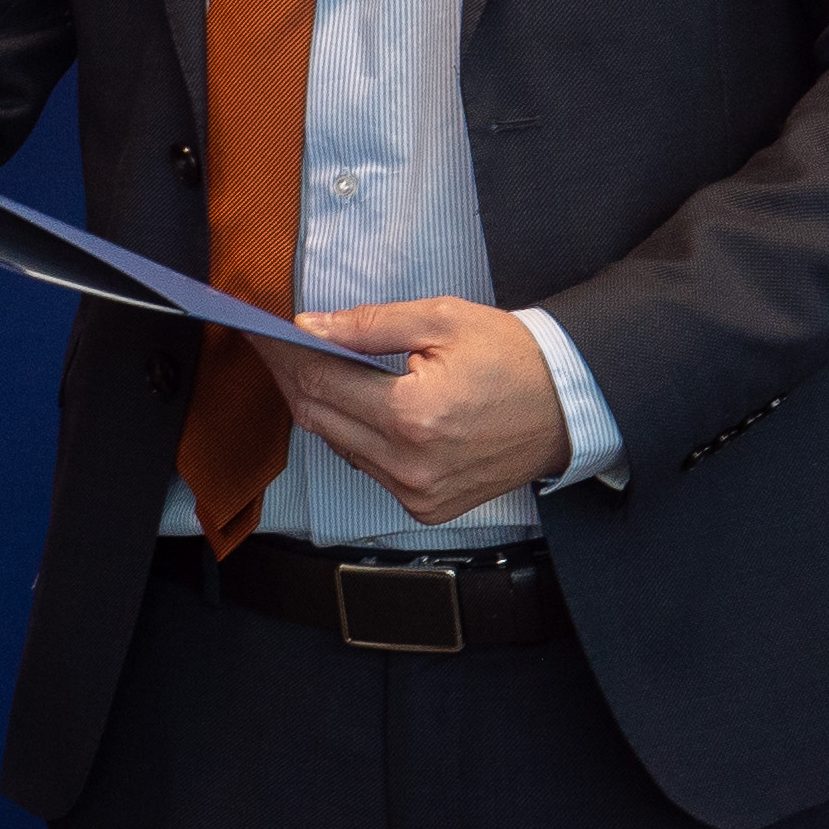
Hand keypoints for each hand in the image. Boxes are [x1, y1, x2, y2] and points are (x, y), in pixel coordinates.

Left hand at [252, 296, 570, 526]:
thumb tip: (309, 327)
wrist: (568, 407)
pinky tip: (350, 402)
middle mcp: (410, 467)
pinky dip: (352, 434)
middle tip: (273, 343)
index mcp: (413, 418)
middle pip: (319, 419)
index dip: (284, 353)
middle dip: (291, 376)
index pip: (322, 383)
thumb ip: (369, 326)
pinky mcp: (426, 508)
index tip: (259, 329)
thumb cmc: (513, 358)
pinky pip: (367, 468)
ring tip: (307, 365)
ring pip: (339, 446)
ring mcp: (417, 495)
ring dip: (319, 405)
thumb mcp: (442, 321)